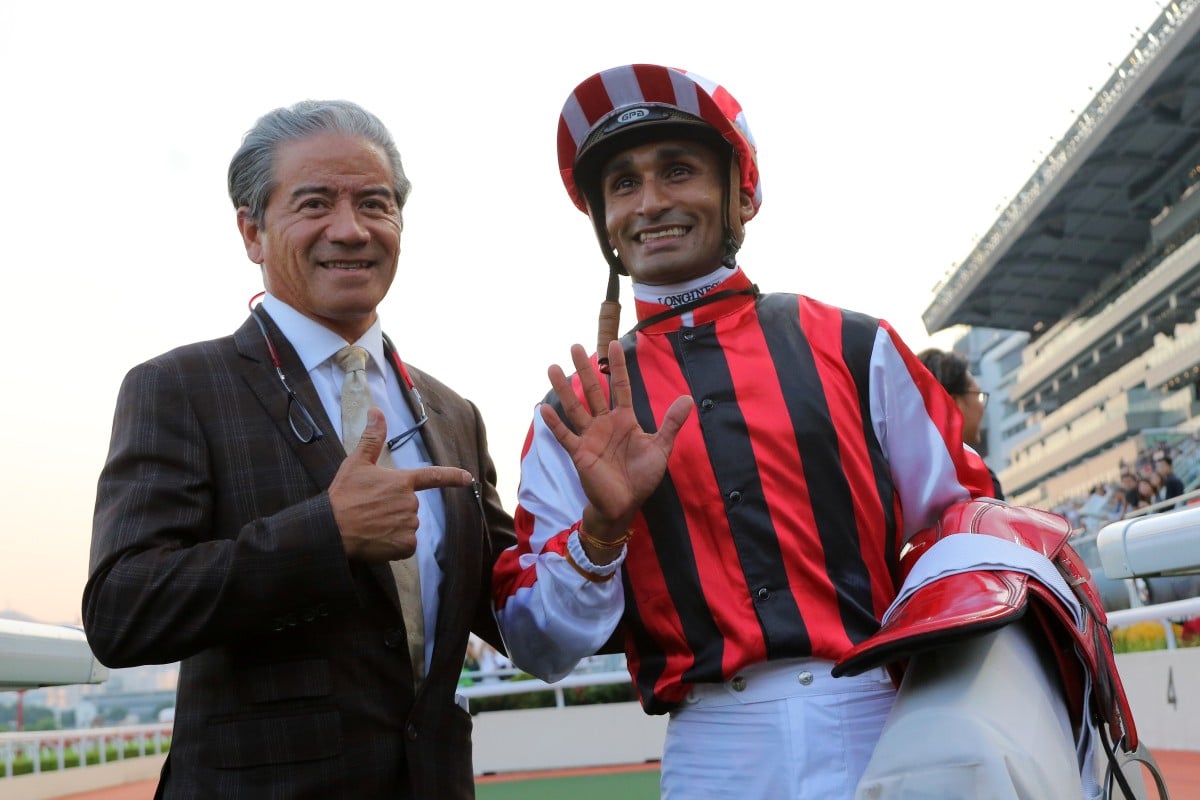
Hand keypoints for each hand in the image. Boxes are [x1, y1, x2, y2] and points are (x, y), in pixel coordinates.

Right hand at [329, 408, 471, 560]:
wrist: (332, 528)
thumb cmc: (344, 495)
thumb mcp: (356, 463)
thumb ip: (372, 438)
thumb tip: (377, 411)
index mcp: (402, 481)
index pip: (433, 476)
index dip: (452, 477)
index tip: (468, 478)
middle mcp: (411, 502)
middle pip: (410, 505)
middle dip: (394, 508)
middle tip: (370, 510)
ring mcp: (409, 524)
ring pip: (407, 525)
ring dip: (393, 527)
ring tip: (370, 525)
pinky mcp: (405, 545)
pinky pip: (405, 544)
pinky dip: (394, 544)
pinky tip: (377, 540)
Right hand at [540, 341, 692, 548]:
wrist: (625, 505)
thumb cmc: (642, 477)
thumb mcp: (660, 447)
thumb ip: (671, 423)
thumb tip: (688, 398)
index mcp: (624, 419)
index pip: (620, 386)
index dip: (618, 366)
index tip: (614, 344)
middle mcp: (605, 423)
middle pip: (593, 390)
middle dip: (584, 368)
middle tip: (575, 346)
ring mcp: (590, 437)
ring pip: (575, 407)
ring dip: (564, 388)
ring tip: (552, 367)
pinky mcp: (580, 453)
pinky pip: (565, 435)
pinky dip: (554, 422)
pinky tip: (543, 408)